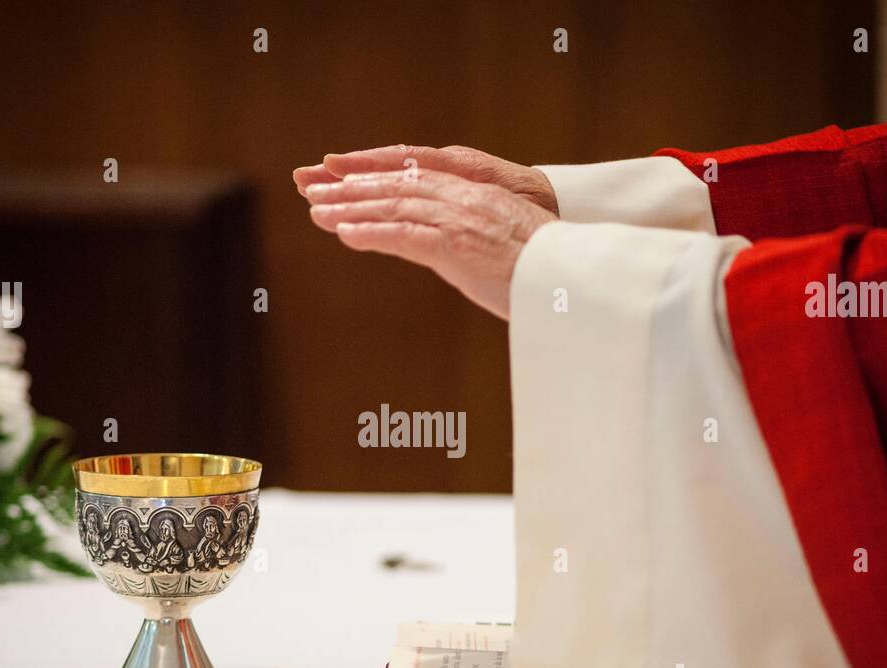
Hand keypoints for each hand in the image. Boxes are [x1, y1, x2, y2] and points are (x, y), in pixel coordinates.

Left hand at [303, 168, 555, 319]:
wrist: (574, 274)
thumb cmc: (546, 269)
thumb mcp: (505, 242)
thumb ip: (476, 238)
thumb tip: (459, 252)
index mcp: (474, 193)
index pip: (413, 176)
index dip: (375, 175)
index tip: (342, 177)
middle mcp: (462, 198)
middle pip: (395, 185)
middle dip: (350, 186)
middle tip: (312, 187)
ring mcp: (458, 219)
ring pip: (392, 206)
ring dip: (350, 209)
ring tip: (316, 211)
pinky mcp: (455, 244)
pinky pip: (403, 235)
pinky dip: (370, 232)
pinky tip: (343, 234)